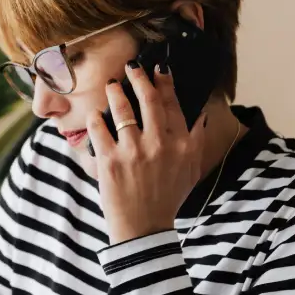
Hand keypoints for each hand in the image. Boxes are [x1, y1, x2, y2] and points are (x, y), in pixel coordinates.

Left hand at [86, 61, 205, 244]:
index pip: (173, 104)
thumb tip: (200, 116)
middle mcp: (159, 144)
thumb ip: (196, 141)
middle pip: (149, 99)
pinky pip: (99, 129)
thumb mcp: (191, 170)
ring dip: (115, 92)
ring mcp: (133, 151)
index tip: (159, 67)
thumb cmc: (167, 198)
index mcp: (181, 145)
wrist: (144, 228)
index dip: (165, 82)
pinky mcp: (110, 160)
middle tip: (131, 67)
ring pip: (122, 110)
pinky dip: (95, 118)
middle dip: (139, 77)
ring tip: (111, 85)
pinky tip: (94, 114)